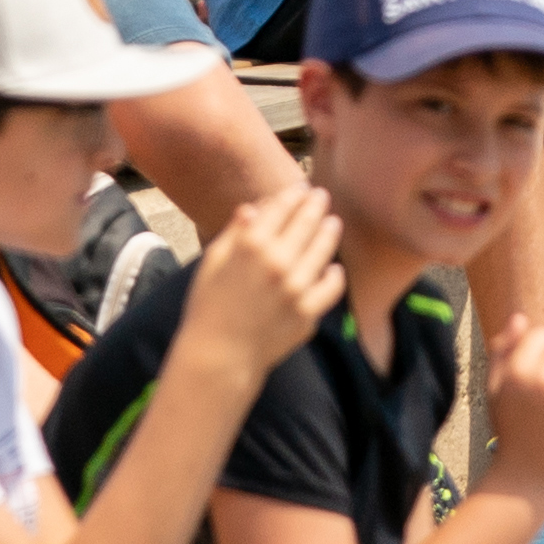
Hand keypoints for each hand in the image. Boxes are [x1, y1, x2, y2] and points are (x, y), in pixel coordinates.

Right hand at [174, 182, 344, 385]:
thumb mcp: (213, 262)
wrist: (220, 355)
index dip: (292, 195)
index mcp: (251, 245)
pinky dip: (334, 275)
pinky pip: (331, 287)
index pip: (280, 209)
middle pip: (305, 223)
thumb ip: (235, 233)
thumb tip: (254, 208)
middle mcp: (278, 262)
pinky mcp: (308, 312)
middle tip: (321, 196)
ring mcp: (297, 288)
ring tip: (333, 223)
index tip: (299, 188)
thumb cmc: (208, 306)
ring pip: (323, 249)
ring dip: (329, 232)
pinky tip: (333, 268)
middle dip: (315, 205)